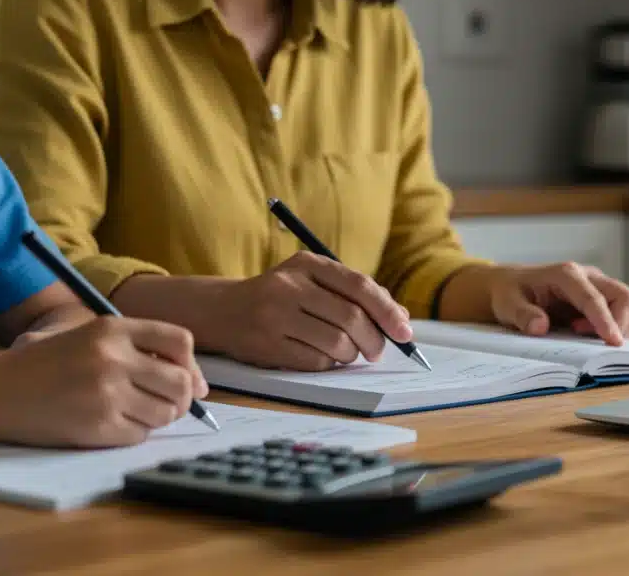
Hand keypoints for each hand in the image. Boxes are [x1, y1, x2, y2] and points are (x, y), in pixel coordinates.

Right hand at [0, 317, 208, 447]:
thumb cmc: (47, 364)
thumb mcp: (90, 337)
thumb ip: (140, 349)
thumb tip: (197, 383)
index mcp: (113, 328)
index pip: (179, 341)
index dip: (191, 364)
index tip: (190, 381)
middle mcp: (113, 357)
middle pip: (181, 382)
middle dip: (181, 398)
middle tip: (166, 405)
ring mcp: (106, 393)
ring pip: (166, 413)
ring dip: (157, 417)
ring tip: (133, 413)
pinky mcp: (97, 425)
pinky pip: (140, 435)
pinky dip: (133, 434)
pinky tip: (110, 424)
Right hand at [213, 251, 411, 370]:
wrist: (223, 311)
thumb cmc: (281, 297)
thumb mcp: (313, 282)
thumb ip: (355, 294)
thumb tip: (402, 318)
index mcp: (307, 264)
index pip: (359, 286)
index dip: (388, 311)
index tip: (405, 331)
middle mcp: (290, 286)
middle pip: (351, 318)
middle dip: (374, 340)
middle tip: (378, 351)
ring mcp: (276, 316)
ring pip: (337, 343)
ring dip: (351, 354)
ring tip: (347, 353)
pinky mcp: (267, 345)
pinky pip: (316, 362)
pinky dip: (329, 364)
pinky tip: (323, 357)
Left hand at [487, 263, 628, 344]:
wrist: (511, 285)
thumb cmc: (510, 293)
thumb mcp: (507, 304)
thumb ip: (522, 314)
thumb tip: (540, 327)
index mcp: (566, 274)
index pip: (595, 297)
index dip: (606, 320)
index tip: (614, 341)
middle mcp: (588, 276)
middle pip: (625, 296)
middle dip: (620, 323)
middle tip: (587, 339)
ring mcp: (598, 286)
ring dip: (620, 325)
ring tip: (583, 333)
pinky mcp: (602, 298)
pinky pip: (623, 312)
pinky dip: (616, 326)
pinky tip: (587, 333)